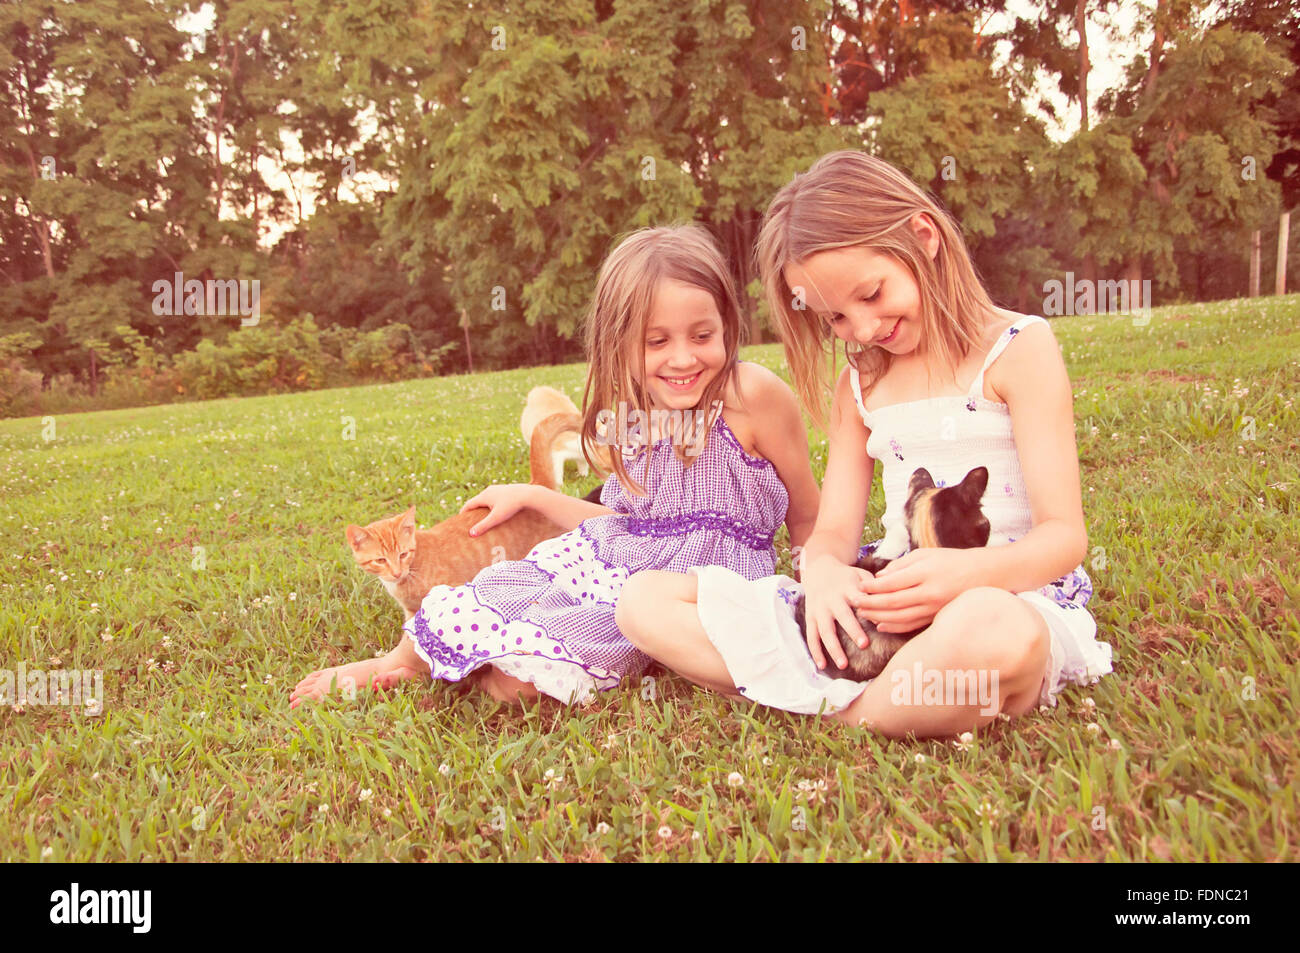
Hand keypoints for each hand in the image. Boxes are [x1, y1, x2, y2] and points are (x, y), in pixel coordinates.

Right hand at [459, 484, 536, 535]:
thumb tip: (471, 534)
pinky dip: (491, 504)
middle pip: (476, 501)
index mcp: (484, 496)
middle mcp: (489, 490)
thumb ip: (484, 526)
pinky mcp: (505, 490)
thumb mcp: (496, 518)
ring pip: (486, 498)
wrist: (529, 495)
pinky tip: (495, 510)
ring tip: (481, 516)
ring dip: (482, 507)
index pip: (469, 504)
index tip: (460, 519)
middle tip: (468, 519)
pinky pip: (494, 497)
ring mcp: (498, 489)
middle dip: (472, 510)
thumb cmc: (512, 506)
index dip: (463, 512)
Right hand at [800, 555, 874, 671]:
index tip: (879, 621)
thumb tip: (893, 601)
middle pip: (842, 615)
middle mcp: (832, 599)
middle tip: (864, 645)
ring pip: (825, 630)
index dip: (869, 609)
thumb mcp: (861, 575)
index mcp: (848, 588)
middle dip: (852, 630)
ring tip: (843, 665)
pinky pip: (811, 636)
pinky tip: (822, 666)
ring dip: (833, 648)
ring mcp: (819, 609)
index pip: (860, 598)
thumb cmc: (848, 577)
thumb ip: (875, 588)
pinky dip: (815, 651)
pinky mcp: (810, 617)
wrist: (819, 569)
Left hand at [852, 548, 983, 632]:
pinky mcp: (938, 617)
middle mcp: (930, 593)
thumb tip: (879, 577)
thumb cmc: (952, 560)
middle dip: (870, 604)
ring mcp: (934, 608)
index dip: (872, 587)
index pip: (892, 583)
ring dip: (878, 617)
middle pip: (893, 602)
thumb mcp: (926, 554)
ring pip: (900, 617)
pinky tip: (881, 625)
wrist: (984, 575)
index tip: (859, 586)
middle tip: (854, 603)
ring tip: (863, 614)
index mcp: (925, 573)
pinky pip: (912, 625)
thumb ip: (901, 565)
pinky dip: (894, 627)